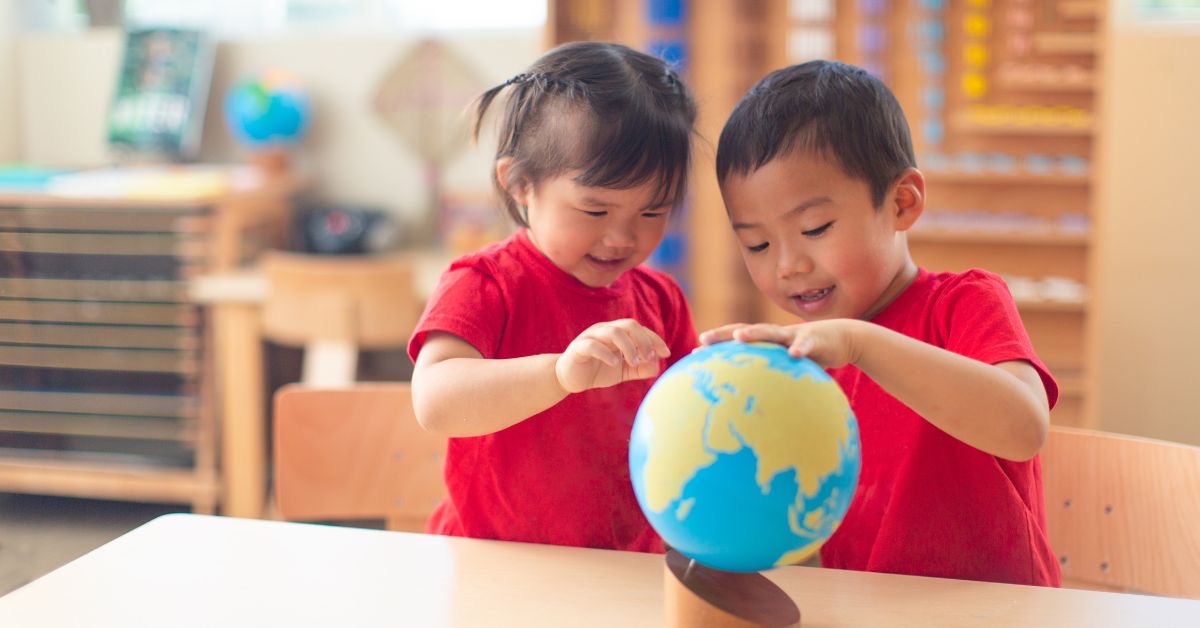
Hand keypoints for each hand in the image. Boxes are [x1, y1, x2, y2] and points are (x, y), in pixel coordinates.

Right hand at [556, 319, 670, 392]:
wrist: (570, 378)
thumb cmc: (598, 370)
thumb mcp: (623, 371)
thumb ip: (640, 369)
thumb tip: (657, 365)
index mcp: (617, 332)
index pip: (640, 329)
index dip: (654, 339)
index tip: (666, 352)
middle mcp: (605, 330)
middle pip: (629, 325)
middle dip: (643, 340)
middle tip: (648, 357)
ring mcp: (591, 336)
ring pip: (613, 332)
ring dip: (628, 346)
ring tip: (634, 362)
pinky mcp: (578, 348)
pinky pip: (593, 345)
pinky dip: (606, 353)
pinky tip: (615, 363)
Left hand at [698, 319, 865, 368]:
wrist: (844, 338)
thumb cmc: (811, 356)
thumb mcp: (789, 368)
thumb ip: (773, 380)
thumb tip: (754, 407)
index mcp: (767, 342)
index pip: (736, 341)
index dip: (716, 345)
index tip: (693, 354)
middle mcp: (776, 334)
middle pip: (745, 331)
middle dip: (723, 335)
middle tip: (703, 339)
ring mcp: (794, 335)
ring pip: (771, 332)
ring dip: (755, 333)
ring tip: (739, 337)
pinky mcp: (815, 339)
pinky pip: (807, 345)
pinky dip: (800, 349)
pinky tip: (794, 356)